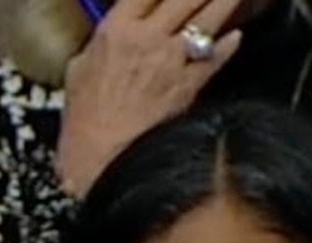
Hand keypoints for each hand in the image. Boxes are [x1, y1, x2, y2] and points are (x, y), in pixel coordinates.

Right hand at [57, 0, 245, 195]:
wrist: (104, 157)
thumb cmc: (85, 122)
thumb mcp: (77, 74)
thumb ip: (98, 46)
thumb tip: (108, 36)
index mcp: (115, 31)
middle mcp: (147, 37)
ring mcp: (173, 58)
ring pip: (210, 15)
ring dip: (226, 1)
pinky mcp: (192, 80)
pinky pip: (218, 52)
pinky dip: (229, 42)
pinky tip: (235, 35)